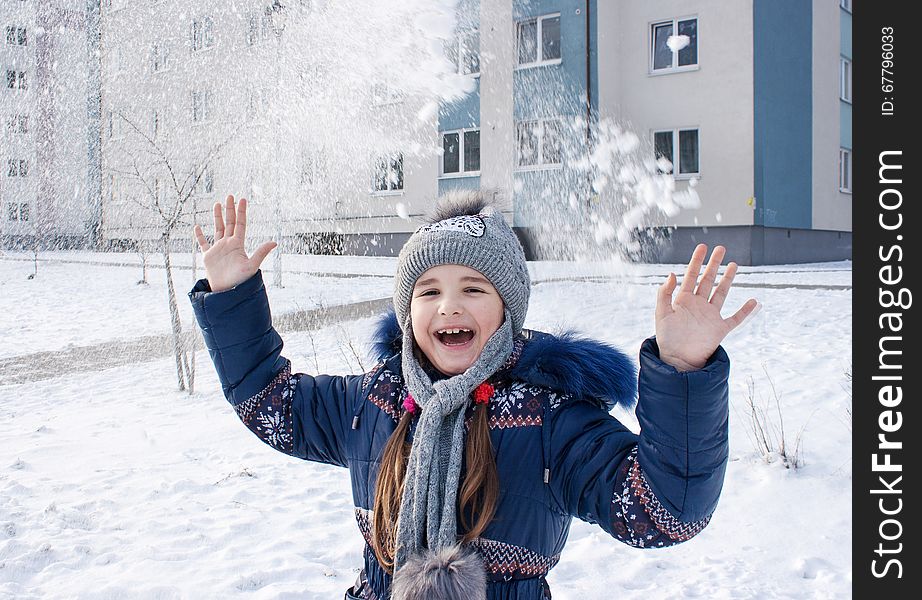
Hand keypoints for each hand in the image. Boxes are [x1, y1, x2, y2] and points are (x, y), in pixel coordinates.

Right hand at [193, 195, 276, 291]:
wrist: (227, 292)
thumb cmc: (241, 281)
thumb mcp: (251, 265)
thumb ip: (260, 253)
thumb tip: (274, 242)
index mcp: (238, 245)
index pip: (240, 224)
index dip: (241, 212)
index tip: (243, 200)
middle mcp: (229, 245)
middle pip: (229, 223)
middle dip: (229, 209)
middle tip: (229, 196)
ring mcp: (218, 250)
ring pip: (218, 229)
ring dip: (217, 217)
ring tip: (217, 204)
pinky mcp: (208, 257)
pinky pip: (203, 244)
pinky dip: (200, 236)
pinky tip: (197, 227)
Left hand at [655, 244, 759, 371]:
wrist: (678, 361)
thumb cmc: (667, 339)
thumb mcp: (662, 314)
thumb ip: (664, 294)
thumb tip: (672, 274)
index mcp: (683, 300)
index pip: (691, 275)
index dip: (696, 261)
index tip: (703, 247)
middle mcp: (698, 305)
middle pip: (708, 280)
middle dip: (714, 264)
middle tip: (720, 249)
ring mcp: (710, 316)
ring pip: (722, 293)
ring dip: (728, 279)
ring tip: (734, 265)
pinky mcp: (720, 329)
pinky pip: (736, 318)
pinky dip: (746, 311)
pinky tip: (754, 301)